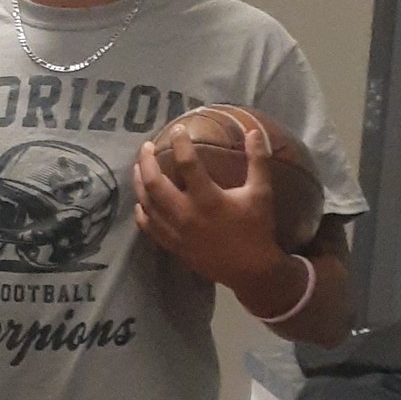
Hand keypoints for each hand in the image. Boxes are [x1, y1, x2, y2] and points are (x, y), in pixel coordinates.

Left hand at [132, 126, 282, 289]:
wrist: (251, 270)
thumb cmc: (256, 228)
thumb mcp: (261, 192)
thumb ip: (257, 161)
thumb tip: (252, 131)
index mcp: (208, 199)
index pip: (187, 164)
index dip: (180, 143)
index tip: (177, 129)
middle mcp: (186, 214)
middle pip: (154, 182)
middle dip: (146, 161)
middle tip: (146, 146)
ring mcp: (174, 231)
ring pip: (146, 202)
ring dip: (139, 182)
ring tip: (139, 166)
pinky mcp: (170, 244)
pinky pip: (147, 225)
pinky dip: (141, 209)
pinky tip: (141, 199)